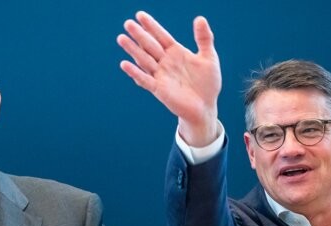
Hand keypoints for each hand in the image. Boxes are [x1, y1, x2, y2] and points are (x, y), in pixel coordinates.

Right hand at [117, 11, 221, 145]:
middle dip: (139, 35)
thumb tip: (200, 18)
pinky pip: (145, 80)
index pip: (161, 36)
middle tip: (128, 23)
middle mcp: (165, 62)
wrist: (205, 107)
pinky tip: (125, 64)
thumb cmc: (207, 84)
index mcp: (176, 52)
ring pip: (144, 60)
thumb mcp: (209, 58)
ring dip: (132, 50)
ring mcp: (161, 75)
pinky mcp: (159, 89)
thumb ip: (204, 39)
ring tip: (121, 38)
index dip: (151, 26)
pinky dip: (135, 72)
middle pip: (150, 46)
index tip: (140, 15)